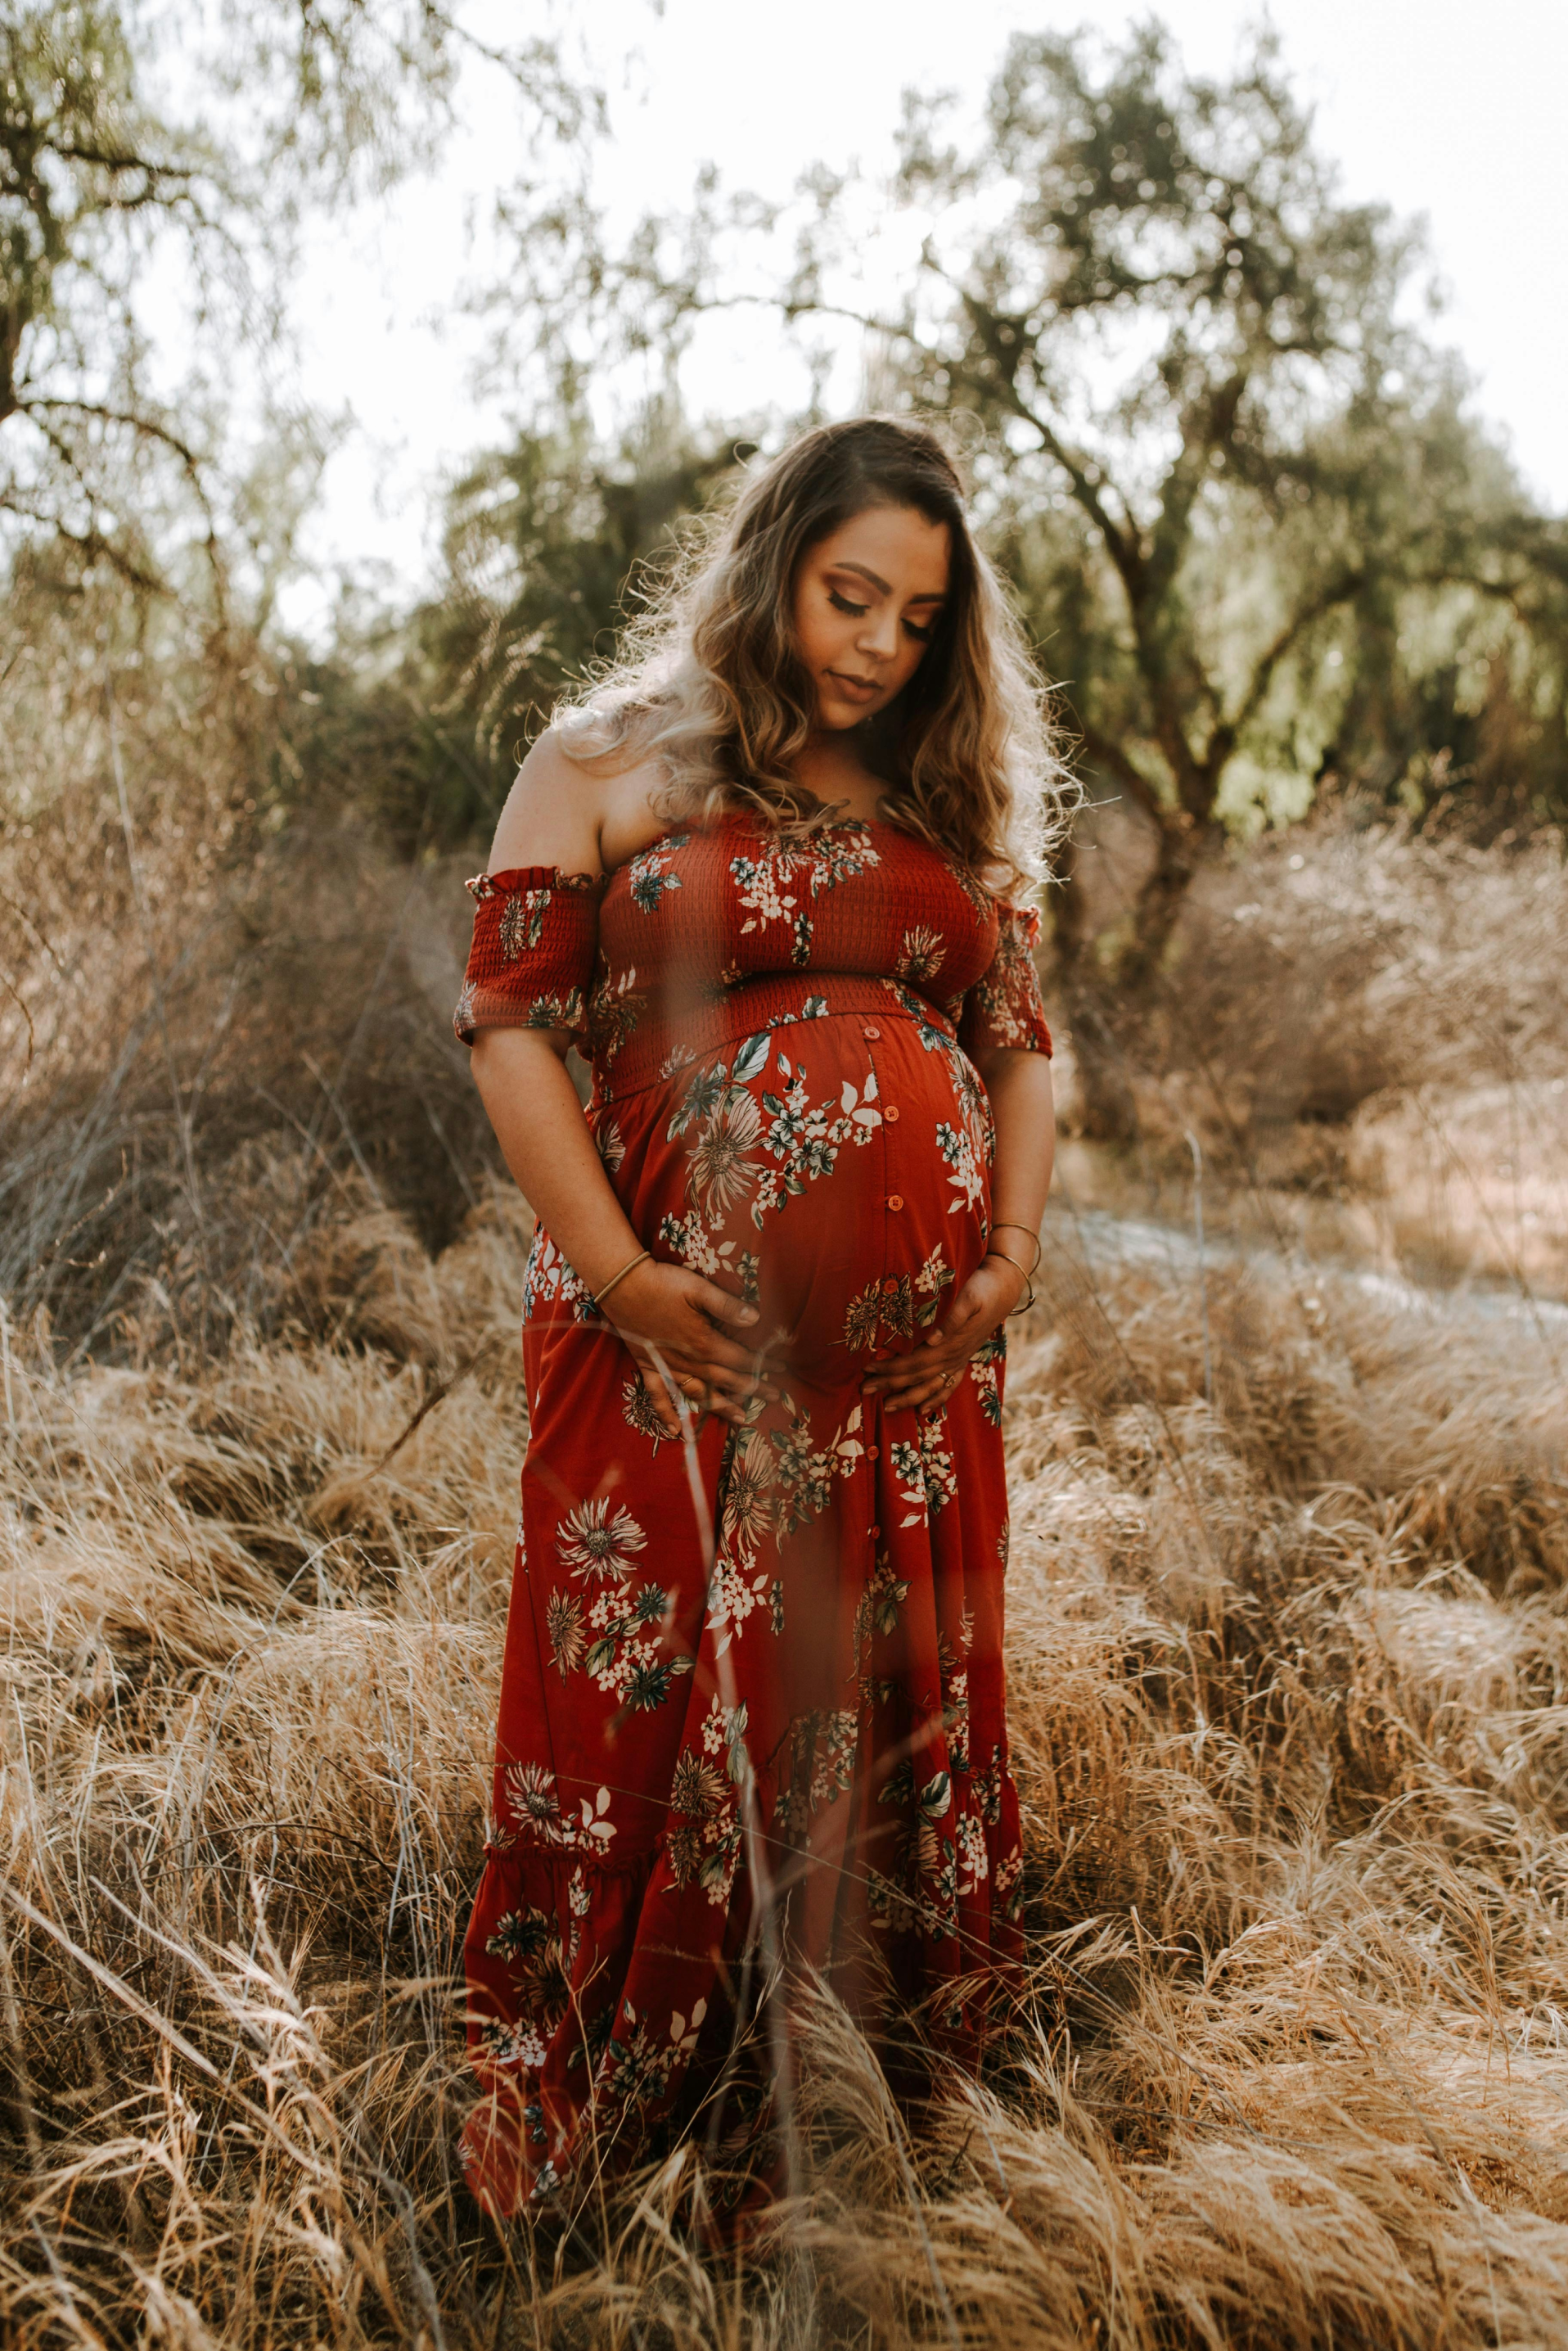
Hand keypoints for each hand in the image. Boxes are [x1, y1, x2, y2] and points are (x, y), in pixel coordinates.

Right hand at [602, 1260, 778, 1436]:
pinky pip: (658, 1397)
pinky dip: (666, 1415)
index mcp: (703, 1342)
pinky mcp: (648, 1366)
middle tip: (773, 1397)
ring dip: (721, 1407)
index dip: (761, 1365)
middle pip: (726, 1379)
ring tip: (741, 1418)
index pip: (740, 1359)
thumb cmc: (662, 1283)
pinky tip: (676, 1431)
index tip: (780, 1369)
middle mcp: (688, 1361)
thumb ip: (727, 1306)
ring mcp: (667, 1366)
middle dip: (752, 1389)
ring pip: (699, 1393)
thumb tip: (756, 1319)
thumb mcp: (698, 1288)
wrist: (622, 1285)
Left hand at [858, 1255, 1024, 1417]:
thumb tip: (933, 1339)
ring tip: (887, 1407)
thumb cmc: (982, 1290)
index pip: (913, 1362)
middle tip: (863, 1390)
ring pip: (930, 1387)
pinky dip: (935, 1400)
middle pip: (916, 1377)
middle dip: (889, 1385)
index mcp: (949, 1344)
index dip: (890, 1368)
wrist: (1004, 1289)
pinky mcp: (963, 1360)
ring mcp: (959, 1361)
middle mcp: (953, 1358)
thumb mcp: (969, 1298)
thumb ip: (953, 1319)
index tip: (867, 1368)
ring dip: (907, 1398)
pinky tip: (923, 1409)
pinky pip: (949, 1387)